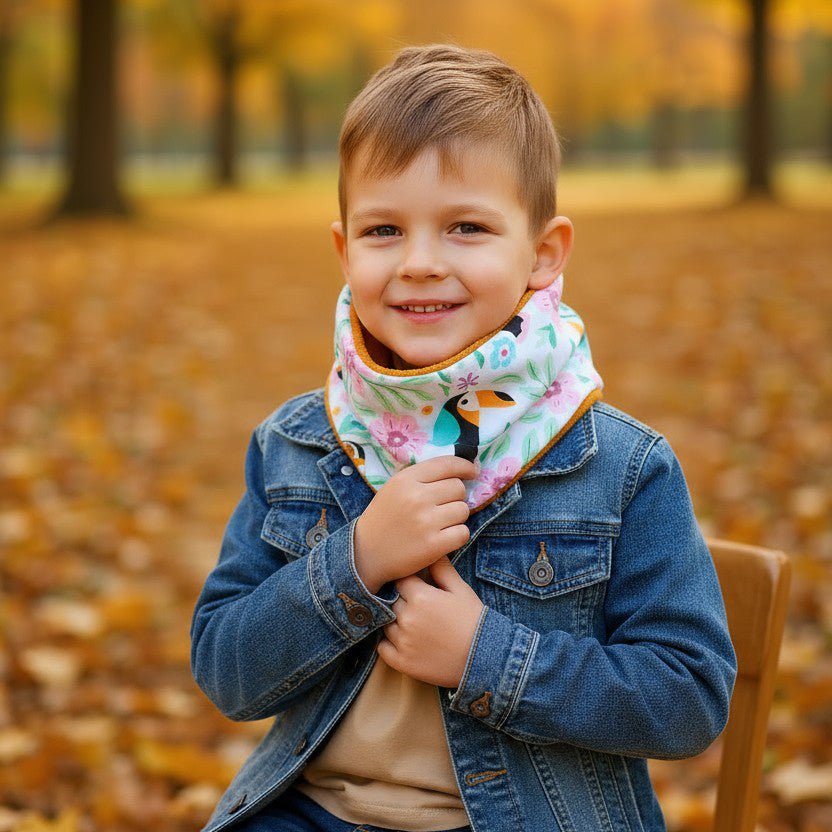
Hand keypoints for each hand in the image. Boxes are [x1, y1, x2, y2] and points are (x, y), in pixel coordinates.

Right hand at [354, 455, 476, 593]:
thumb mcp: (395, 487)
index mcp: (406, 479)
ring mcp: (426, 522)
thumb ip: (422, 477)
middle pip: (458, 488)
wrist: (365, 553)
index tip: (472, 472)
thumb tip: (460, 469)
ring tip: (439, 524)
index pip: (447, 464)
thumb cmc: (384, 517)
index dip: (465, 466)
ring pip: (464, 510)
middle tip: (441, 507)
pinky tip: (443, 538)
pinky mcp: (434, 545)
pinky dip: (457, 536)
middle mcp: (416, 497)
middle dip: (455, 497)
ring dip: (456, 517)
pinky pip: (463, 533)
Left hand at [377, 555, 484, 687]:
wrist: (484, 658)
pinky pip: (382, 648)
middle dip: (402, 602)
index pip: (401, 581)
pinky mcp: (402, 662)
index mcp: (420, 597)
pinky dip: (389, 644)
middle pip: (391, 602)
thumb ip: (442, 569)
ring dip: (395, 622)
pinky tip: (404, 642)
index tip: (416, 589)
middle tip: (418, 609)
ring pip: (386, 624)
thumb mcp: (461, 590)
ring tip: (414, 626)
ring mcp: (403, 642)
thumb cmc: (474, 620)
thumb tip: (433, 552)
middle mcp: (407, 618)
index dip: (408, 584)